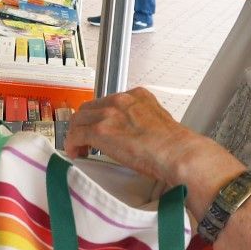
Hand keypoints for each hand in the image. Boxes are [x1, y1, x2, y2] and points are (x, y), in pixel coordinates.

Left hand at [63, 87, 228, 192]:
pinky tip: (75, 153)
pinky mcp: (101, 131)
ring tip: (80, 149)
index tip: (99, 129)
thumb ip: (141, 122)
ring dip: (76, 134)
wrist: (178, 153)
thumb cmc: (174, 146)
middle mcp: (121, 100)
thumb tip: (134, 135)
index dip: (99, 117)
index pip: (107, 102)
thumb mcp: (157, 122)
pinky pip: (76, 135)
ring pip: (79, 120)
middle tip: (86, 141)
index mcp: (136, 96)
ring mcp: (109, 114)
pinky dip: (72, 144)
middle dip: (84, 124)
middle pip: (89, 109)